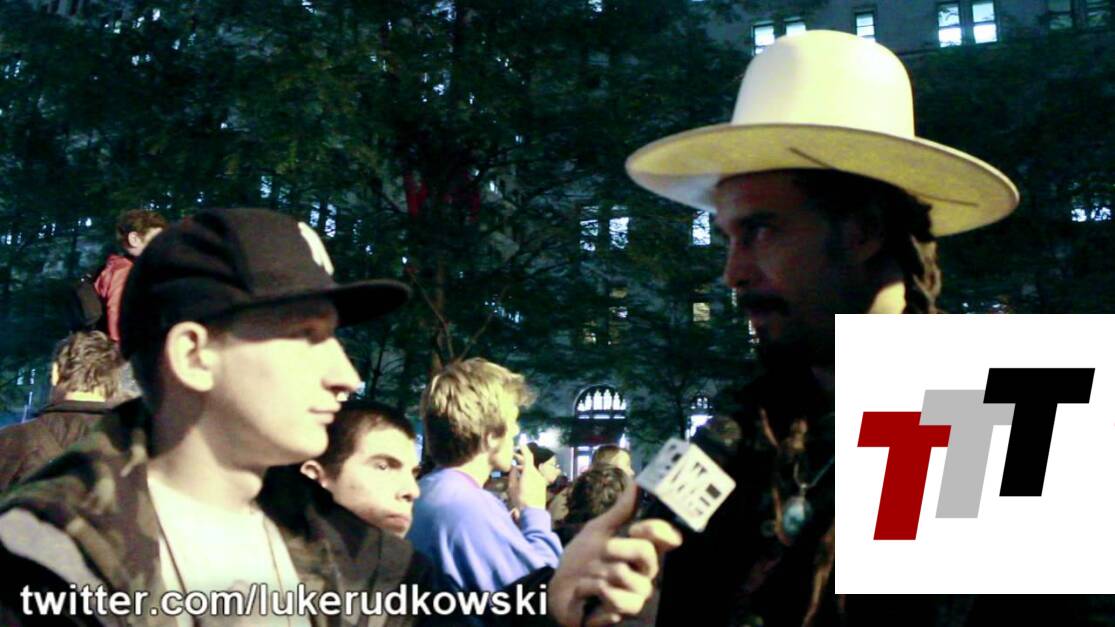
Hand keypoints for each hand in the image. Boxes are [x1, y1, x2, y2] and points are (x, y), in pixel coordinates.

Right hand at [508, 443, 546, 510]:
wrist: (533, 512)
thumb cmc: (520, 499)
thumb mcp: (512, 486)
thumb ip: (513, 474)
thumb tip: (514, 468)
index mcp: (529, 471)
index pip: (528, 456)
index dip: (524, 449)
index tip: (520, 444)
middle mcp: (537, 473)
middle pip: (529, 464)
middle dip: (522, 460)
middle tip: (514, 458)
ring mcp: (541, 479)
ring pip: (532, 470)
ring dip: (525, 469)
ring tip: (516, 471)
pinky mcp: (542, 486)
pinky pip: (535, 476)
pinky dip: (528, 474)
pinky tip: (522, 479)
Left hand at [547, 482, 682, 625]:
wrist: (558, 588)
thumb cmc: (581, 560)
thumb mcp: (597, 531)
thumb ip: (619, 511)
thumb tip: (636, 483)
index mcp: (644, 551)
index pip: (670, 538)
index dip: (657, 530)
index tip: (636, 527)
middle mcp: (646, 574)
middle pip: (645, 552)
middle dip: (613, 548)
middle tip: (599, 553)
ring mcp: (637, 595)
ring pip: (622, 573)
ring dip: (594, 572)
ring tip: (588, 578)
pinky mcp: (623, 614)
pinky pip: (610, 595)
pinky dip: (589, 590)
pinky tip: (585, 595)